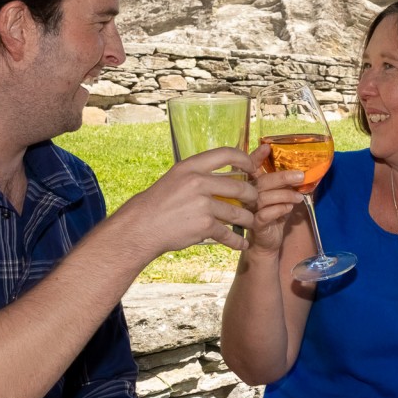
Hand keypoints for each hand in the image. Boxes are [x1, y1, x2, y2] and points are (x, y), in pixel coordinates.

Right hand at [113, 146, 257, 255]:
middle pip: (240, 187)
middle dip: (252, 197)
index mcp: (191, 166)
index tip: (253, 168)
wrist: (142, 227)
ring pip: (238, 213)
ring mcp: (202, 204)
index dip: (245, 159)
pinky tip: (242, 243)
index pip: (227, 153)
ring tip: (251, 223)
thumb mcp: (176, 179)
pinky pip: (229, 234)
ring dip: (248, 220)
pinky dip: (238, 241)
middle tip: (255, 201)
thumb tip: (226, 177)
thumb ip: (199, 176)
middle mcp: (198, 182)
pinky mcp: (204, 226)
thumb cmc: (159, 203)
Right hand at [240, 144, 307, 254]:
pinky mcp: (254, 225)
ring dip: (284, 195)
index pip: (250, 168)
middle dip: (282, 177)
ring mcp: (249, 210)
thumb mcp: (281, 197)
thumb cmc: (274, 216)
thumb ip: (286, 185)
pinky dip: (278, 209)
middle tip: (300, 176)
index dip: (256, 157)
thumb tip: (305, 172)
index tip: (267, 147)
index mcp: (252, 185)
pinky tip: (288, 208)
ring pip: (263, 197)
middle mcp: (247, 196)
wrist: (267, 243)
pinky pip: (264, 214)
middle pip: (261, 181)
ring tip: (299, 197)